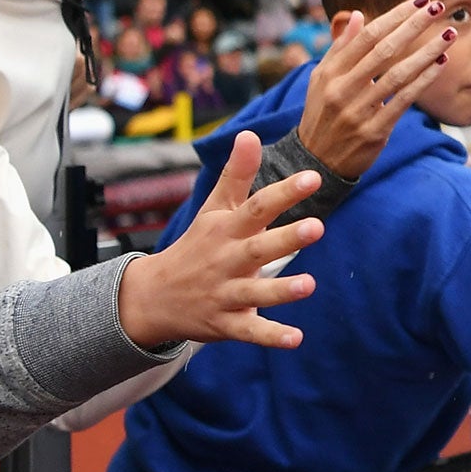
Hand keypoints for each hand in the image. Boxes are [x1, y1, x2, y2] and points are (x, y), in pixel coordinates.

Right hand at [117, 131, 323, 349]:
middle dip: (286, 238)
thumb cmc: (196, 246)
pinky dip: (271, 336)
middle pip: (259, 248)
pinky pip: (250, 331)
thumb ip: (237, 174)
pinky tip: (296, 339)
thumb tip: (250, 132)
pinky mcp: (225, 323)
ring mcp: (225, 293)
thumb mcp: (214, 209)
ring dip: (281, 290)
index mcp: (227, 230)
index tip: (313, 178)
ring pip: (255, 292)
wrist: (152, 296)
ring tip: (309, 285)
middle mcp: (226, 260)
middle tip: (318, 227)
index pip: (257, 207)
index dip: (284, 193)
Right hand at [295, 0, 452, 178]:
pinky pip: (404, 100)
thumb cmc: (323, 113)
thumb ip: (341, 48)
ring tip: (449, 34)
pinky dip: (424, 80)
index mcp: (330, 71)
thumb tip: (360, 15)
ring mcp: (358, 111)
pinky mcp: (375, 131)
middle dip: (414, 26)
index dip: (395, 16)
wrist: (316, 161)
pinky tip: (441, 63)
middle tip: (437, 7)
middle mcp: (342, 89)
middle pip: (385, 50)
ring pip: (399, 74)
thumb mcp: (321, 79)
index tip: (418, 2)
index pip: (367, 36)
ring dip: (427, 51)